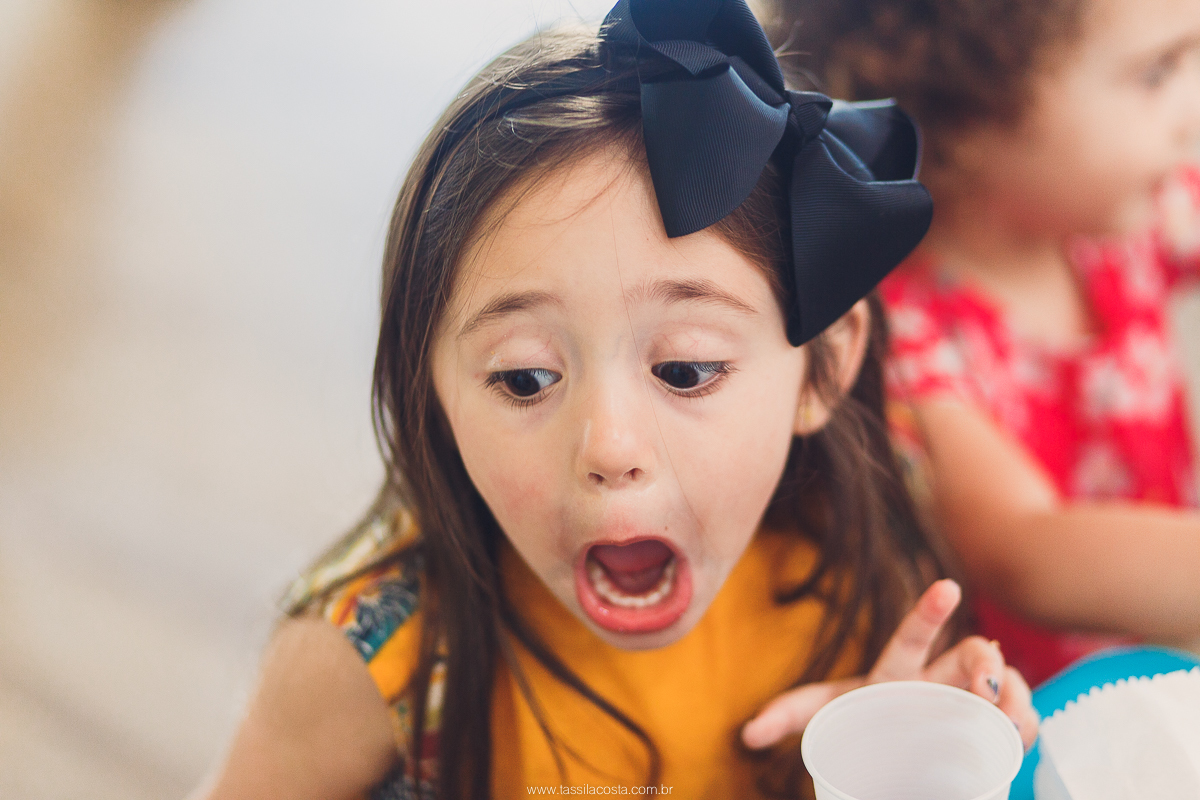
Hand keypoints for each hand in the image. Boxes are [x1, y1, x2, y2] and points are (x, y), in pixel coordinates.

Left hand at [741, 579, 1038, 749]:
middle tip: (985, 686)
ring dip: (1011, 701)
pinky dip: (1023, 725)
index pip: (912, 636)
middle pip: (971, 656)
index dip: (927, 611)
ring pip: (1003, 685)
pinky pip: (1018, 717)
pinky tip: (1018, 738)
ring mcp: (972, 698)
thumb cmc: (861, 714)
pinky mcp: (993, 723)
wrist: (897, 739)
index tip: (946, 587)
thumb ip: (790, 715)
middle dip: (985, 663)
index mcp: (899, 669)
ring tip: (1008, 724)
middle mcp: (940, 676)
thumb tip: (747, 734)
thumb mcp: (827, 710)